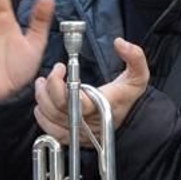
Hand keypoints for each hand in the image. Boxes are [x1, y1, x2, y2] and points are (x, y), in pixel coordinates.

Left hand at [33, 38, 150, 145]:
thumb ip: (134, 57)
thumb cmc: (128, 96)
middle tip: (48, 74)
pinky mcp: (73, 136)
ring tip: (42, 84)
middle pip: (59, 108)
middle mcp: (90, 121)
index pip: (76, 101)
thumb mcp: (138, 74)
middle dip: (48, 88)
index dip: (60, 85)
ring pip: (51, 118)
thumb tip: (120, 43)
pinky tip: (42, 105)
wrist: (130, 118)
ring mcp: (80, 131)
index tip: (61, 68)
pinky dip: (42, 118)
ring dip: (42, 99)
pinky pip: (51, 131)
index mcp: (103, 105)